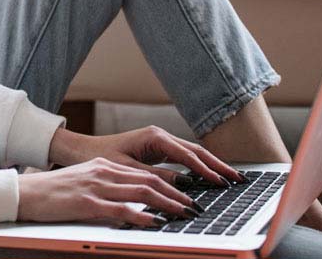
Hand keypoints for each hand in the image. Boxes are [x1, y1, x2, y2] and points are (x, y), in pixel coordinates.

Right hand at [16, 157, 200, 226]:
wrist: (24, 193)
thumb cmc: (52, 193)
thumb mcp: (84, 183)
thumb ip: (107, 187)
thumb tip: (132, 201)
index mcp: (104, 166)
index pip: (145, 173)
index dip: (170, 184)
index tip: (187, 195)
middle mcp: (104, 172)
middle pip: (149, 181)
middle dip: (176, 194)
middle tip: (195, 207)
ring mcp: (96, 186)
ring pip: (141, 192)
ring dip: (167, 204)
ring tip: (184, 214)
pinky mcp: (87, 203)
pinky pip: (121, 209)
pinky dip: (142, 215)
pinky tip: (156, 222)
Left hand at [47, 126, 245, 187]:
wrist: (83, 150)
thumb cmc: (100, 158)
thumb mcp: (127, 170)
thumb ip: (155, 177)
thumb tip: (184, 185)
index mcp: (154, 137)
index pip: (188, 155)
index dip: (206, 170)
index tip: (221, 183)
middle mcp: (160, 136)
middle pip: (197, 151)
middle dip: (218, 165)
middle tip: (238, 179)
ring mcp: (161, 141)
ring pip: (193, 154)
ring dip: (212, 166)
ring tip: (231, 179)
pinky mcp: (158, 149)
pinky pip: (184, 158)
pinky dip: (199, 167)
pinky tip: (211, 177)